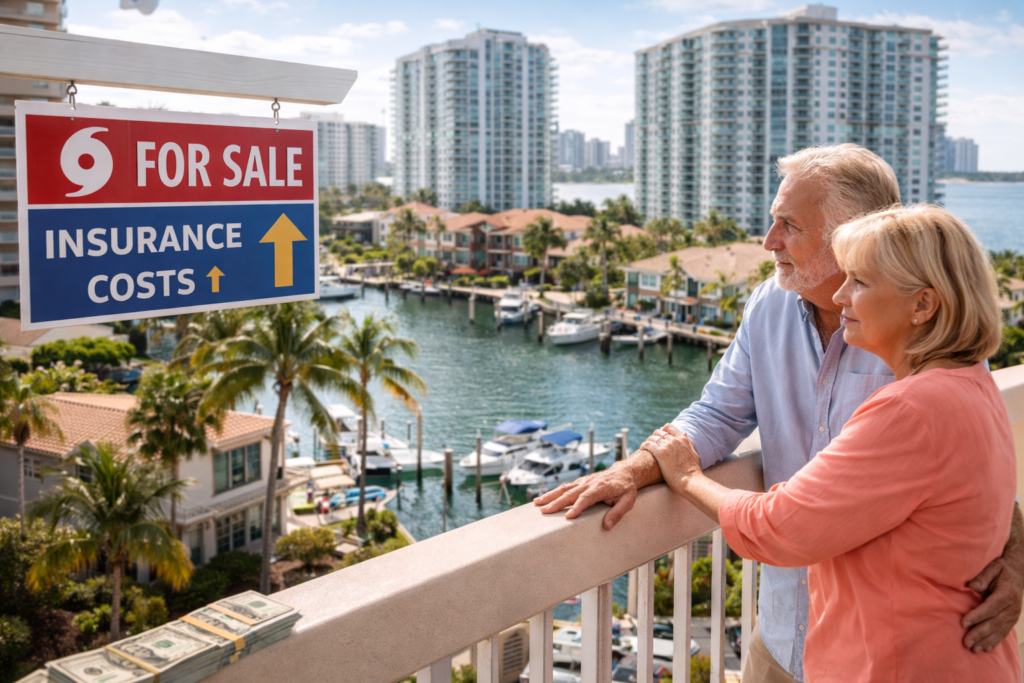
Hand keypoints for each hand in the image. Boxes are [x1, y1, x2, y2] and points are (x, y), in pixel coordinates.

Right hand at [534, 458, 649, 530]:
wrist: (625, 472)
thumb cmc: (626, 488)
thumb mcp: (628, 501)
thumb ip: (617, 513)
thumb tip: (607, 526)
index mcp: (601, 487)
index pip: (586, 498)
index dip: (577, 507)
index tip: (568, 517)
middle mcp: (589, 483)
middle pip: (570, 493)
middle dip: (556, 503)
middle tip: (544, 511)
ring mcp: (583, 482)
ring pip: (564, 488)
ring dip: (550, 496)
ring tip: (537, 503)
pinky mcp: (580, 482)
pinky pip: (564, 487)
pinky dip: (553, 492)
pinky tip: (543, 498)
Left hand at [641, 424, 703, 494]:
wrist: (691, 481)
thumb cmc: (693, 471)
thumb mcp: (693, 454)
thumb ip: (688, 443)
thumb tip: (684, 434)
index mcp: (683, 440)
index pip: (669, 427)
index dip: (662, 430)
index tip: (659, 436)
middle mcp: (675, 440)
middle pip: (659, 432)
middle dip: (654, 437)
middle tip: (651, 443)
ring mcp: (667, 446)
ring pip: (652, 437)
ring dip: (648, 441)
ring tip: (646, 447)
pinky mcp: (660, 453)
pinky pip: (648, 444)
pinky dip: (644, 445)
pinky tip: (642, 449)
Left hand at [962, 555, 1023, 652]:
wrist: (1018, 573)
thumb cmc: (1001, 570)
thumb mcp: (993, 567)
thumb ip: (983, 577)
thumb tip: (972, 586)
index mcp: (1007, 594)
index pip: (990, 608)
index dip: (977, 616)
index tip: (963, 623)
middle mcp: (1012, 607)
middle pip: (994, 622)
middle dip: (979, 633)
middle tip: (965, 642)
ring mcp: (1014, 615)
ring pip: (999, 630)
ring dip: (986, 641)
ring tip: (973, 649)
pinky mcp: (1012, 620)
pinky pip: (1004, 632)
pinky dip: (995, 641)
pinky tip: (986, 648)